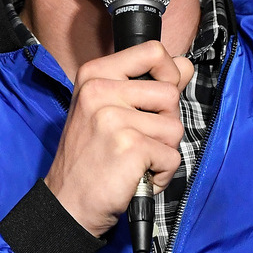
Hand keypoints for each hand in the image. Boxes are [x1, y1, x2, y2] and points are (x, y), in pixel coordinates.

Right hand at [44, 41, 194, 235]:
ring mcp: (113, 118)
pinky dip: (161, 173)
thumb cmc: (91, 156)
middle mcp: (100, 90)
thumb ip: (148, 84)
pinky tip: (137, 177)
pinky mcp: (129, 146)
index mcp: (94, 74)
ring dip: (163, 151)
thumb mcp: (109, 109)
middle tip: (138, 141)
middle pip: (170, 93)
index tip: (157, 99)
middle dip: (165, 123)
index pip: (153, 51)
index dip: (169, 73)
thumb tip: (185, 66)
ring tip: (135, 160)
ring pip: (175, 127)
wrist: (67, 202)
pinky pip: (172, 157)